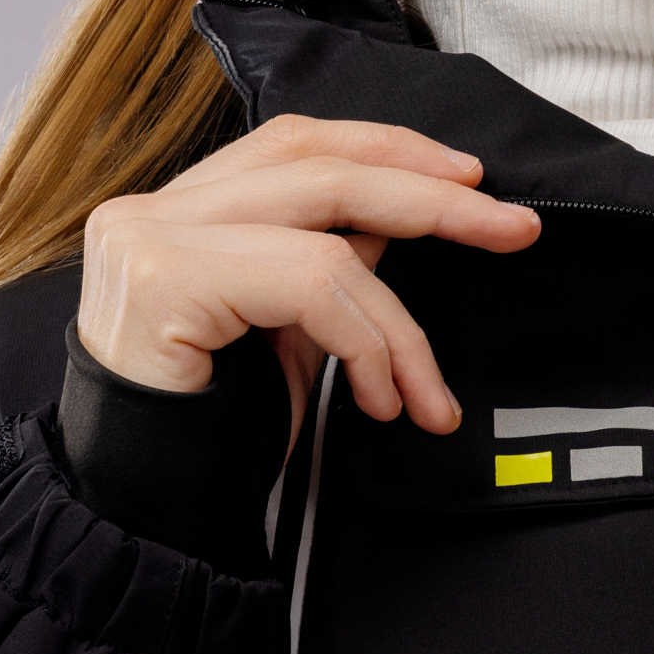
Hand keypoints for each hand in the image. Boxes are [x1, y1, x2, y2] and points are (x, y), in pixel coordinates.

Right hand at [78, 114, 541, 449]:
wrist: (143, 510)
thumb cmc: (211, 428)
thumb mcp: (287, 331)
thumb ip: (327, 263)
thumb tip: (399, 218)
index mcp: (180, 208)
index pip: (298, 144)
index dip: (389, 149)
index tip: (469, 180)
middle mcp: (152, 208)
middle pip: (319, 166)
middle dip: (431, 197)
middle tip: (510, 228)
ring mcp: (148, 237)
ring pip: (326, 235)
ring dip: (401, 319)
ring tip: (427, 388)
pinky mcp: (162, 279)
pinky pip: (310, 286)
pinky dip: (367, 343)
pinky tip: (379, 399)